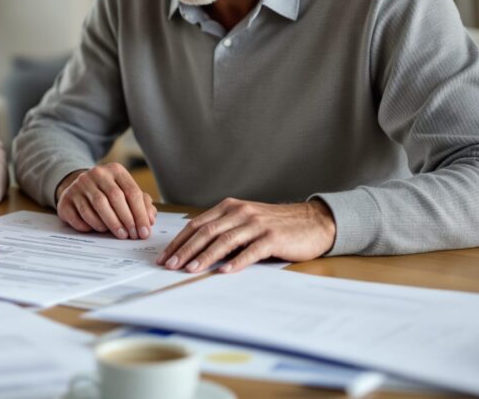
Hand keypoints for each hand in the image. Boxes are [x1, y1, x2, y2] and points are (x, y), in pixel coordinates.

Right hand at [54, 163, 156, 238]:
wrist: (78, 187)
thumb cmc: (108, 193)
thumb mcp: (126, 192)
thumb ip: (142, 203)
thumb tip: (150, 219)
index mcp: (115, 170)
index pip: (132, 192)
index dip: (140, 214)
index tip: (144, 232)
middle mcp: (96, 174)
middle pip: (115, 198)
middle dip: (127, 220)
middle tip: (132, 236)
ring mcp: (79, 185)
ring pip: (97, 206)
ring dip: (111, 223)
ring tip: (119, 235)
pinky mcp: (65, 199)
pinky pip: (79, 215)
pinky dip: (90, 225)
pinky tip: (98, 230)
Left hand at [157, 198, 335, 272]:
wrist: (313, 222)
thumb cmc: (276, 225)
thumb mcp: (245, 222)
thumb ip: (224, 231)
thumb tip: (194, 251)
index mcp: (230, 207)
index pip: (197, 224)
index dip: (179, 241)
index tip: (165, 256)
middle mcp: (240, 212)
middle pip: (206, 231)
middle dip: (185, 250)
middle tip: (170, 265)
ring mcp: (256, 224)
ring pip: (224, 241)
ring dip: (204, 256)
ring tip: (190, 269)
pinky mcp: (273, 238)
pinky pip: (251, 250)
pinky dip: (236, 261)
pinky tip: (224, 271)